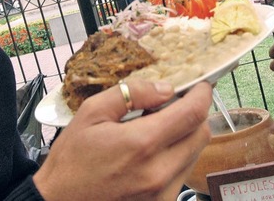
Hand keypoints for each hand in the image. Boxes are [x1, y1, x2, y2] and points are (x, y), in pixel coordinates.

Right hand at [33, 80, 212, 200]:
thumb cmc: (71, 161)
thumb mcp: (91, 113)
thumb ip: (131, 94)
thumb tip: (165, 87)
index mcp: (142, 144)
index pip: (193, 114)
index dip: (202, 93)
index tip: (200, 84)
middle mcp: (159, 171)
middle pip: (201, 134)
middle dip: (194, 114)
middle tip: (177, 103)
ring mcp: (162, 192)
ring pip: (194, 154)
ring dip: (185, 136)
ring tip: (158, 129)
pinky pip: (182, 174)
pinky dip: (175, 157)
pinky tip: (152, 152)